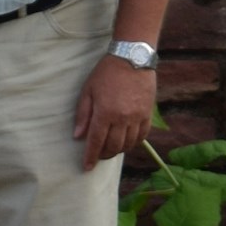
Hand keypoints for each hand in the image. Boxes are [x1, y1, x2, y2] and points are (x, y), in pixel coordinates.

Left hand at [72, 53, 156, 170]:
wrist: (132, 58)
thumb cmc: (106, 72)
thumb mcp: (88, 90)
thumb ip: (83, 114)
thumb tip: (78, 136)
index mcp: (105, 112)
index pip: (96, 141)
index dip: (91, 157)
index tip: (87, 167)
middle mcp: (122, 118)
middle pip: (113, 146)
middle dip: (104, 155)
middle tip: (98, 155)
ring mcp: (137, 117)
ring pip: (128, 144)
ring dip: (118, 150)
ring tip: (111, 149)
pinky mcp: (148, 114)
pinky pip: (142, 136)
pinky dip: (133, 142)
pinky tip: (126, 142)